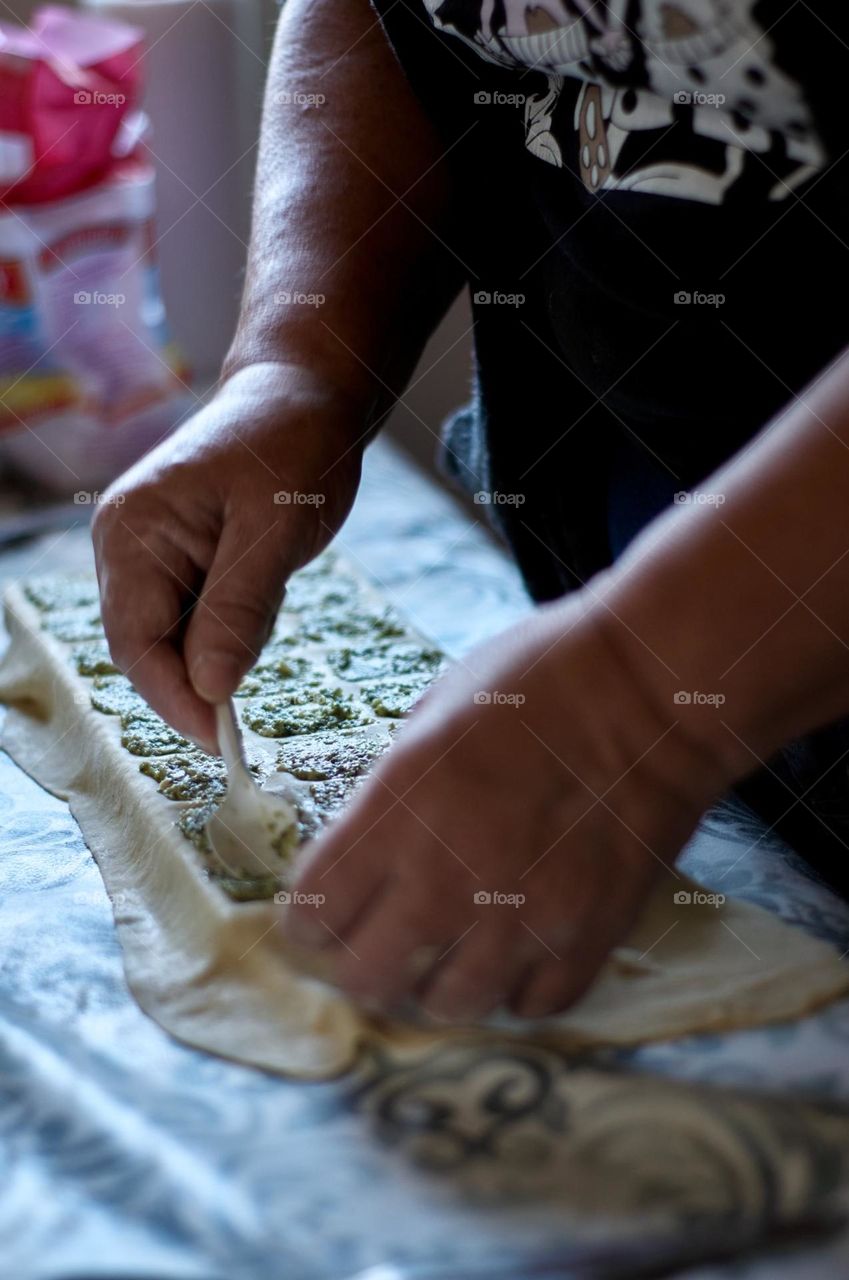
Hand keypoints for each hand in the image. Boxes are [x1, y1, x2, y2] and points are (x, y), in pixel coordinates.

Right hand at [92, 362, 363, 748]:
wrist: (304, 392)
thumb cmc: (291, 445)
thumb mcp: (275, 530)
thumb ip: (239, 610)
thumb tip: (211, 691)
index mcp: (132, 532)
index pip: (136, 643)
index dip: (175, 700)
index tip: (222, 742)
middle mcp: (124, 546)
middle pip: (148, 647)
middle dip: (200, 679)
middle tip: (257, 703)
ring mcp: (148, 553)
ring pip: (176, 639)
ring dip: (223, 646)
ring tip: (272, 587)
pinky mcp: (178, 559)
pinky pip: (198, 618)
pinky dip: (233, 627)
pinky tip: (266, 586)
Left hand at [285, 594, 732, 1020]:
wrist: (653, 692)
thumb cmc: (537, 677)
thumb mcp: (433, 709)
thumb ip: (393, 788)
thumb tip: (369, 837)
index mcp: (399, 811)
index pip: (315, 909)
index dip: (309, 913)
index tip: (322, 907)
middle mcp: (449, 880)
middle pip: (367, 977)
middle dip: (359, 962)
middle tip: (374, 939)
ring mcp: (522, 919)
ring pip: (446, 1005)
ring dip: (435, 982)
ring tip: (446, 950)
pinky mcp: (586, 939)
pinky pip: (531, 1004)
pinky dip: (515, 987)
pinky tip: (515, 951)